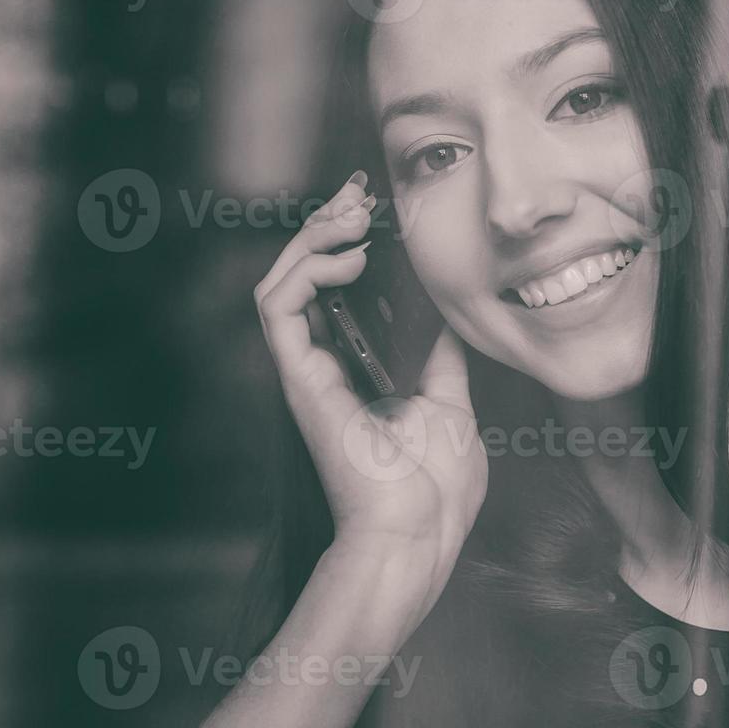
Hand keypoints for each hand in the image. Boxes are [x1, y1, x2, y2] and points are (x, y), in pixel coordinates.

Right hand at [253, 172, 487, 573]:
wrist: (417, 534)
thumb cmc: (434, 488)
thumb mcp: (450, 404)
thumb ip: (439, 358)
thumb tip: (447, 314)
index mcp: (356, 370)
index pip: (335, 288)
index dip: (345, 238)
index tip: (374, 203)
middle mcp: (324, 365)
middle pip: (302, 274)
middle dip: (326, 222)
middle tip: (359, 193)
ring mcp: (307, 370)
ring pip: (279, 280)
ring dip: (312, 236)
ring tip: (354, 215)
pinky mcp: (298, 377)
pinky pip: (278, 306)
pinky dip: (308, 269)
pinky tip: (352, 258)